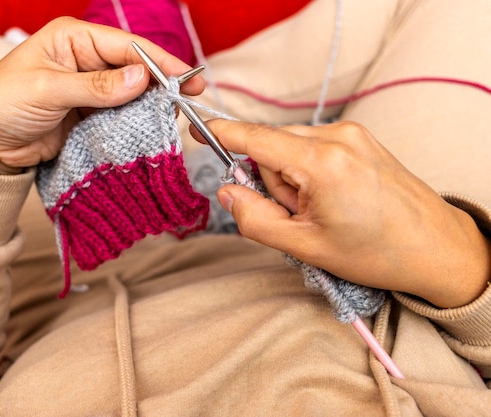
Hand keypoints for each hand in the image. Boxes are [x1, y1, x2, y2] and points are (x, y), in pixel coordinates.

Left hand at [0, 17, 203, 173]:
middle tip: (190, 98)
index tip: (185, 78)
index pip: (125, 46)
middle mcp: (85, 60)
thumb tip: (142, 78)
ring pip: (132, 95)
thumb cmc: (0, 102)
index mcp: (72, 39)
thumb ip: (96, 86)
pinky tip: (153, 129)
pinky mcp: (89, 117)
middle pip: (134, 69)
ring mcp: (89, 90)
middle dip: (160, 84)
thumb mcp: (47, 89)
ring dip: (151, 106)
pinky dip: (136, 124)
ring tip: (176, 117)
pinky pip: (121, 117)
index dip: (157, 61)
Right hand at [200, 120, 490, 307]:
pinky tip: (333, 199)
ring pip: (292, 149)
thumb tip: (227, 192)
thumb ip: (255, 219)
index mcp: (321, 163)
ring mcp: (352, 134)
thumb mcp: (305, 247)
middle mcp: (337, 137)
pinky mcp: (360, 138)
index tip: (196, 128)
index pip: (256, 138)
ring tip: (323, 211)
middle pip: (272, 148)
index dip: (222, 132)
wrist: (436, 248)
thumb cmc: (376, 253)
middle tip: (299, 216)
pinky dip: (309, 172)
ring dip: (293, 179)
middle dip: (272, 182)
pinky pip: (313, 148)